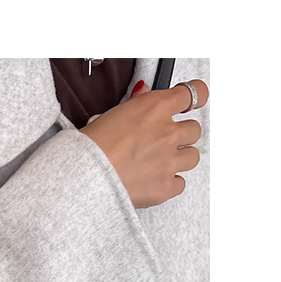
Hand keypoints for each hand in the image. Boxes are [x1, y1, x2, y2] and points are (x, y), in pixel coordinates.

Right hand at [82, 79, 208, 207]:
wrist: (86, 177)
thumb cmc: (92, 147)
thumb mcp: (112, 114)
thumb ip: (136, 104)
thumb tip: (144, 95)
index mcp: (156, 108)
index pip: (194, 94)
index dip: (194, 98)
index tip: (188, 105)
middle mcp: (168, 133)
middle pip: (194, 130)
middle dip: (182, 134)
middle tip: (164, 141)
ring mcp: (169, 161)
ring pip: (193, 157)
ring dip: (180, 158)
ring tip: (160, 163)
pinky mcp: (165, 187)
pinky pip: (180, 184)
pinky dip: (170, 183)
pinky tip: (155, 181)